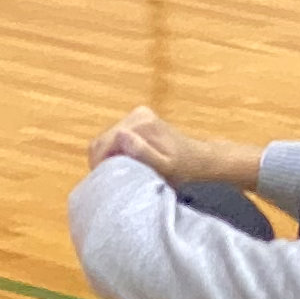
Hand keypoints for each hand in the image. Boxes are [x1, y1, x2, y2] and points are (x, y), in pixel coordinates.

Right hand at [87, 107, 264, 190]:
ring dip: (107, 157)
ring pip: (106, 139)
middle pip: (102, 140)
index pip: (104, 143)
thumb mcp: (165, 167)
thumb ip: (143, 153)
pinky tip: (125, 164)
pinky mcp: (138, 119)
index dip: (99, 165)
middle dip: (102, 161)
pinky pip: (114, 137)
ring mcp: (137, 115)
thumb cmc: (184, 168)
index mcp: (141, 124)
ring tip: (119, 175)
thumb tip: (120, 136)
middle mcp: (137, 114)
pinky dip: (114, 151)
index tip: (104, 184)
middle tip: (111, 182)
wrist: (200, 159)